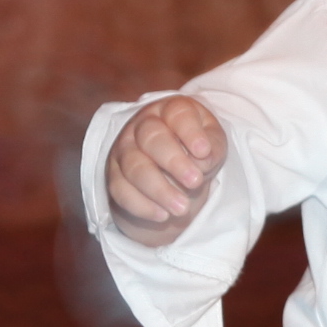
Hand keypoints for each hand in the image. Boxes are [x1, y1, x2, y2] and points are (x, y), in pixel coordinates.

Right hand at [104, 95, 226, 246]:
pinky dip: (142, 205)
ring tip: (183, 209)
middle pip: (151, 139)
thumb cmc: (195, 148)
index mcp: (170, 111)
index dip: (190, 132)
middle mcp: (142, 125)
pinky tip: (163, 216)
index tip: (204, 151)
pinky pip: (121, 190)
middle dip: (173, 162)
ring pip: (134, 168)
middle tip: (195, 182)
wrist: (172, 169)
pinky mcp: (114, 175)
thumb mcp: (212, 143)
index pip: (177, 114)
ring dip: (159, 190)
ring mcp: (124, 149)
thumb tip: (202, 161)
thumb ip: (212, 148)